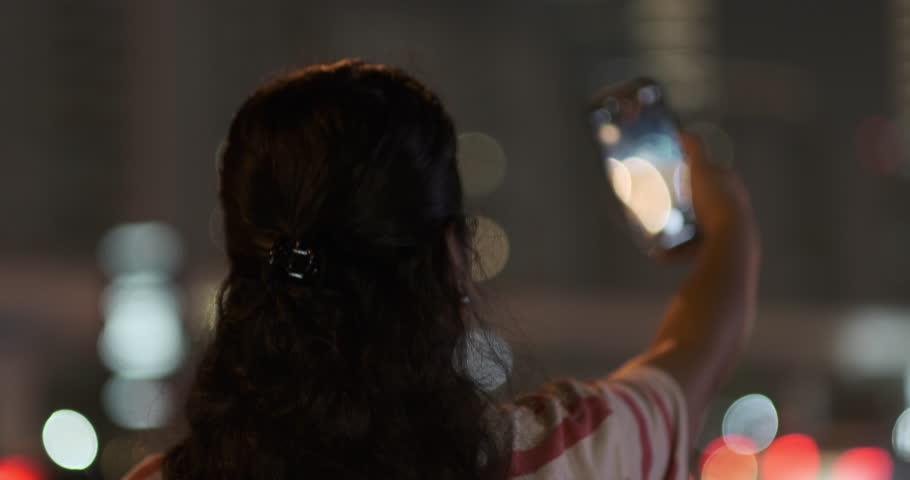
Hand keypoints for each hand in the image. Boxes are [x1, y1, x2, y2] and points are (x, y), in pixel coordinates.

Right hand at [655, 132, 758, 261]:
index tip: (675, 176)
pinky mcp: (719, 247)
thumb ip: (693, 149)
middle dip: (685, 203)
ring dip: (677, 230)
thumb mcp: (701, 169)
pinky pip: (694, 247)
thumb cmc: (715, 200)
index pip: (713, 173)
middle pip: (705, 201)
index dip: (695, 172)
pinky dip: (677, 250)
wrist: (730, 238)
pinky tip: (659, 254)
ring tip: (658, 232)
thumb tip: (682, 132)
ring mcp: (728, 227)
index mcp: (731, 184)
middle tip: (664, 203)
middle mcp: (733, 205)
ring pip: (698, 226)